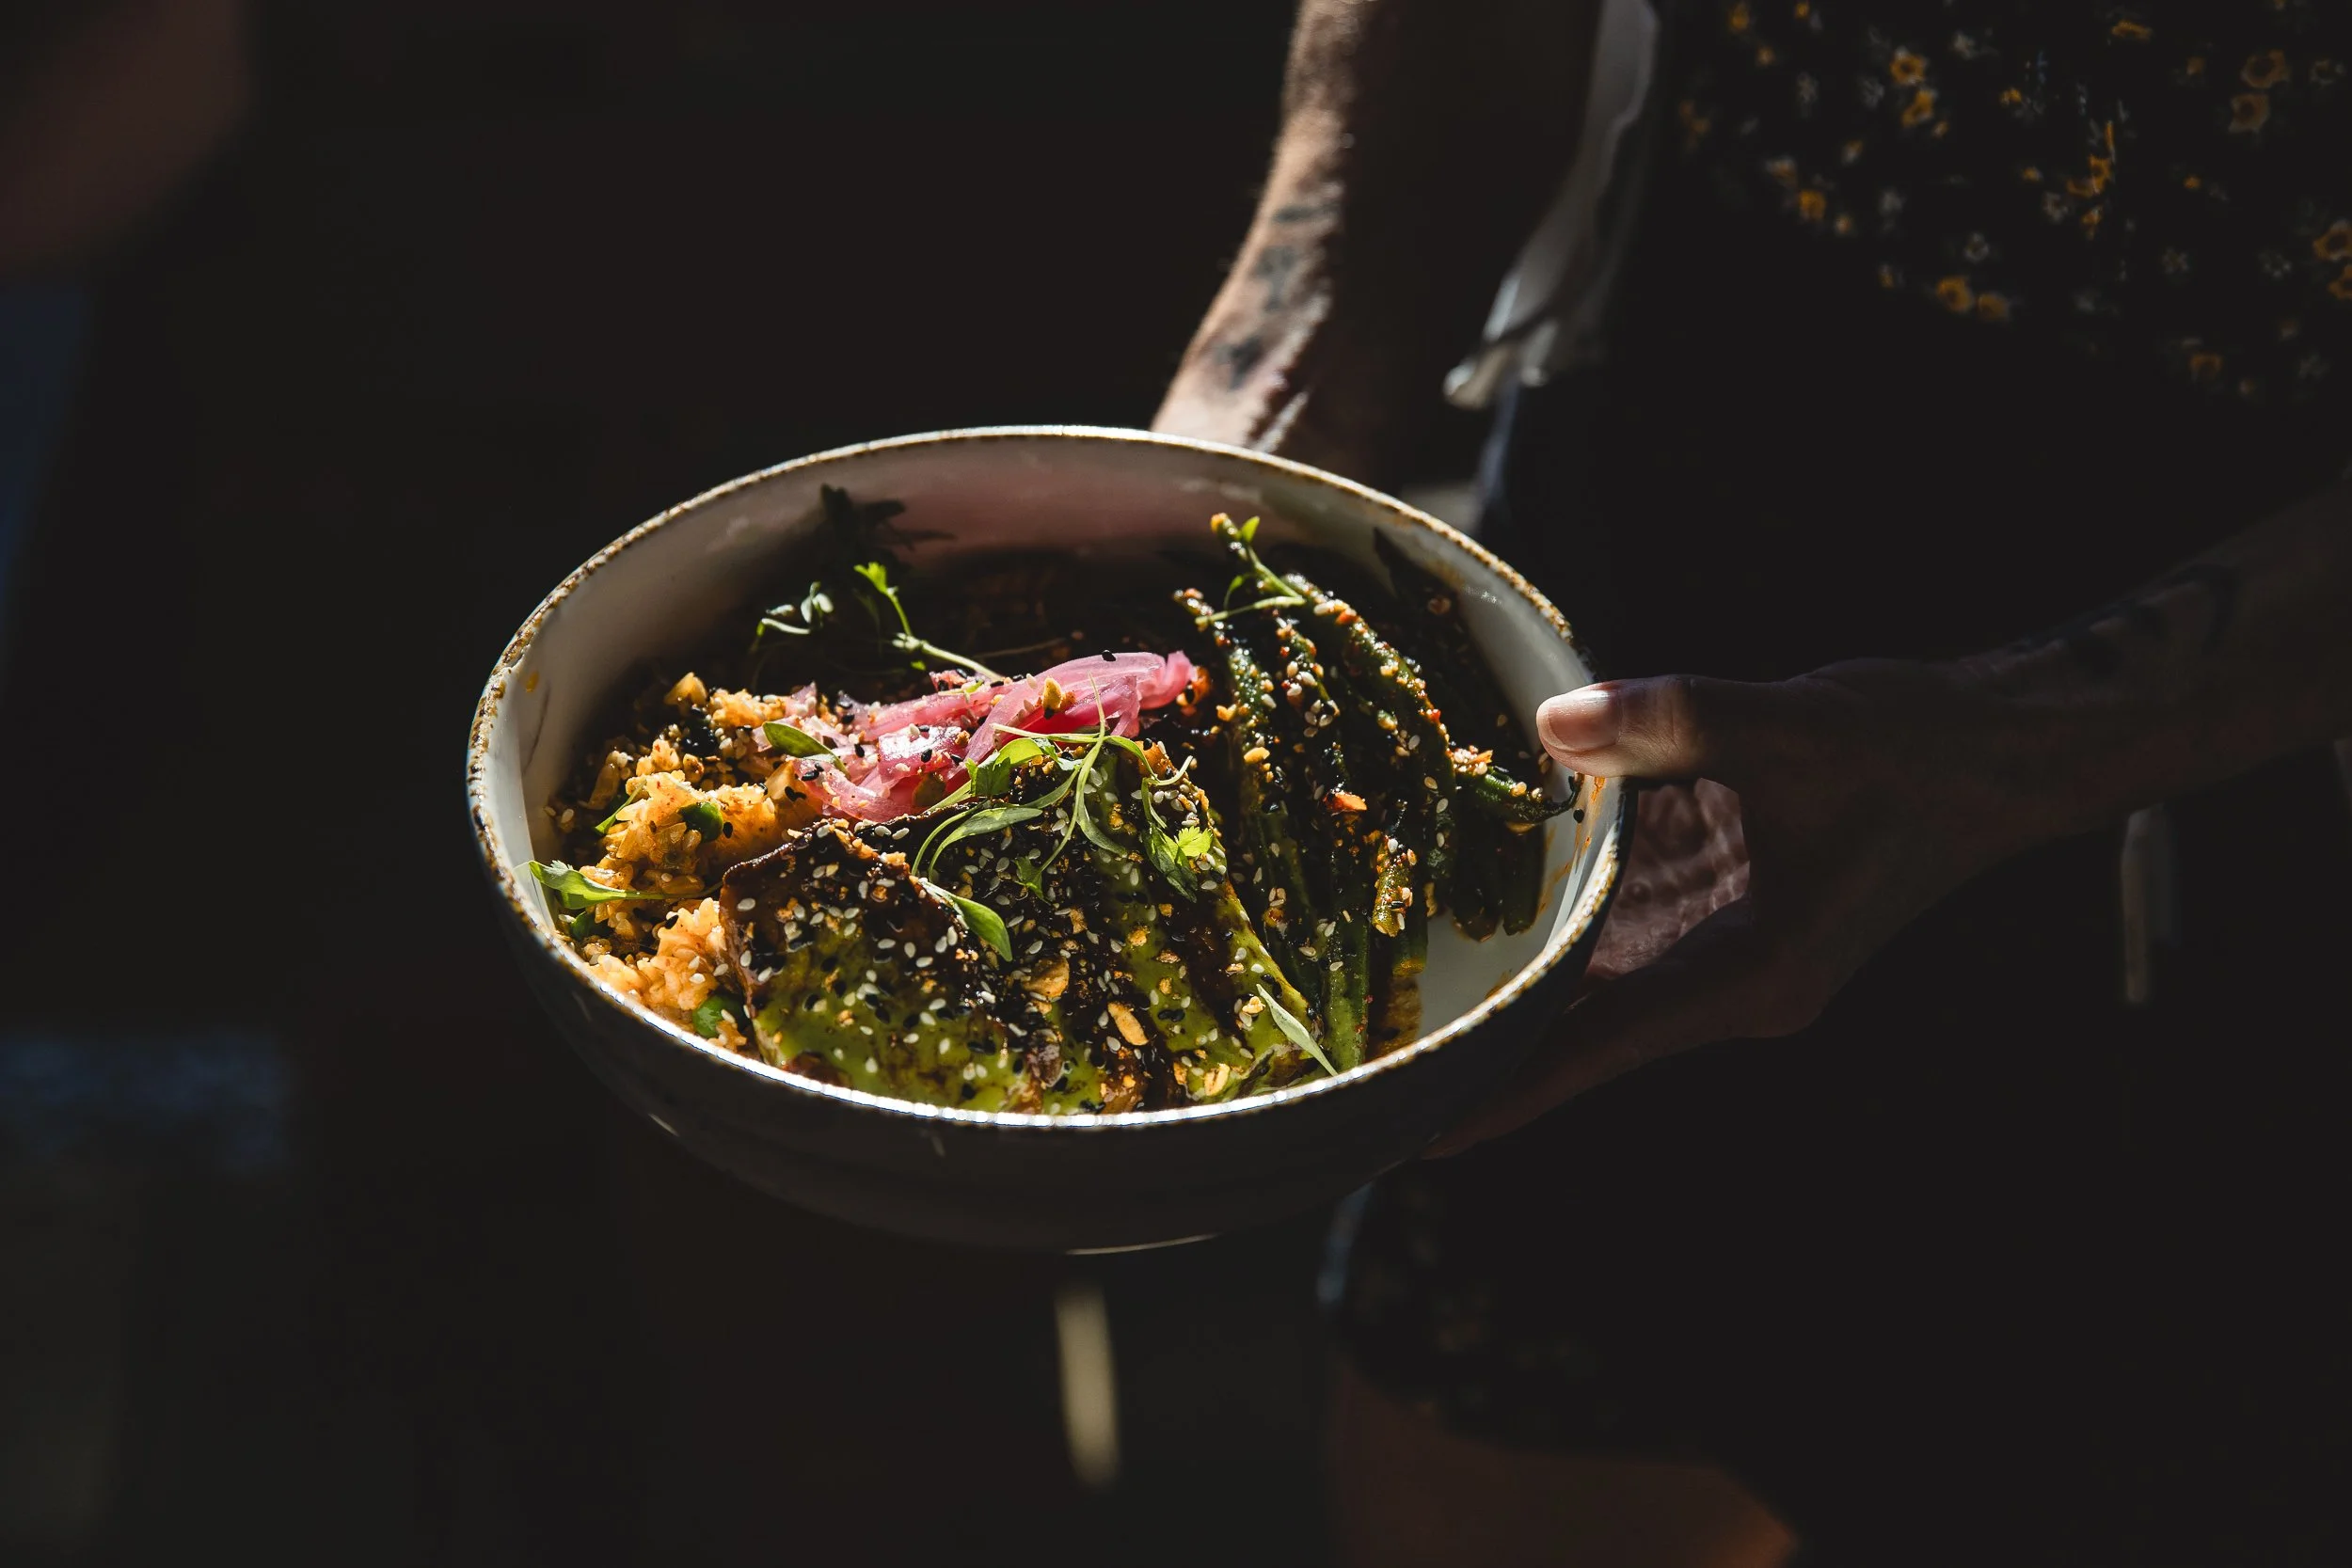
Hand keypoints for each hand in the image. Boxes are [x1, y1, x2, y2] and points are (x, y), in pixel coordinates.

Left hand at [1434, 659, 2036, 1152]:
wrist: (1990, 747)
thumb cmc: (1913, 748)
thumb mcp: (1797, 727)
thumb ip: (1677, 720)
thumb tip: (1553, 727)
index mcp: (1750, 972)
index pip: (1602, 1047)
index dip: (1510, 1086)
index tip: (1420, 1128)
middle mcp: (1721, 977)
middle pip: (1577, 1026)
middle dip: (1480, 1043)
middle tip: (1364, 1065)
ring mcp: (1711, 940)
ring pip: (1583, 974)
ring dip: (1498, 979)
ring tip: (1380, 1000)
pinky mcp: (1705, 895)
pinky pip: (1606, 915)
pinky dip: (1541, 908)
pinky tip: (1455, 892)